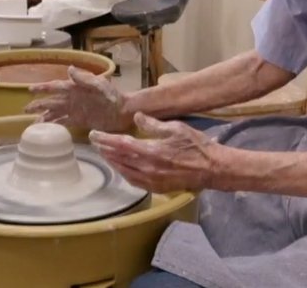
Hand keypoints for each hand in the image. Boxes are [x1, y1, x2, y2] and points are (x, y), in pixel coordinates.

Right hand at [24, 66, 131, 131]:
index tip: (29, 89)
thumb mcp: (101, 85)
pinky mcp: (80, 120)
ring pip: (55, 113)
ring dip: (44, 117)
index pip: (55, 86)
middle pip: (51, 101)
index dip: (42, 88)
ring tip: (33, 124)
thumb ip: (85, 78)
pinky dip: (55, 126)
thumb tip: (69, 69)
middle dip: (38, 104)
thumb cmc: (114, 96)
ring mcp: (76, 110)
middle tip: (25, 110)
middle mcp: (73, 98)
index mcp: (76, 88)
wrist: (125, 111)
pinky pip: (64, 123)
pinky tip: (48, 130)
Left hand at [89, 113, 220, 192]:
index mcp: (152, 151)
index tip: (94, 134)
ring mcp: (152, 181)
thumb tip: (136, 117)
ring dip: (112, 162)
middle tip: (95, 142)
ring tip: (104, 153)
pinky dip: (124, 173)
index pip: (121, 145)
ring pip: (125, 172)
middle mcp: (148, 169)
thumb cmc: (196, 146)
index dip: (105, 140)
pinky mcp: (157, 188)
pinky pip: (134, 181)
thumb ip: (153, 124)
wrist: (212, 169)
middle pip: (119, 159)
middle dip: (105, 150)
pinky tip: (121, 168)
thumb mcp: (176, 128)